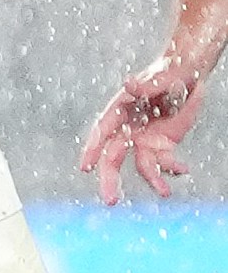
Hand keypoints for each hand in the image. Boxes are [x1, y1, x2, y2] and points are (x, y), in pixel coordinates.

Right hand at [79, 57, 206, 203]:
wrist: (188, 77)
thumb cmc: (169, 72)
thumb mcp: (161, 77)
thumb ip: (145, 84)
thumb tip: (128, 84)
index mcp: (120, 111)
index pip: (101, 133)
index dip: (91, 150)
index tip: (85, 167)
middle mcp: (128, 129)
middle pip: (113, 158)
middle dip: (110, 179)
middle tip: (110, 199)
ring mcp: (145, 139)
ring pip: (142, 166)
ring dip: (152, 180)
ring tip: (164, 192)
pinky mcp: (163, 145)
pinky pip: (165, 162)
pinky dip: (174, 168)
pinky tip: (183, 169)